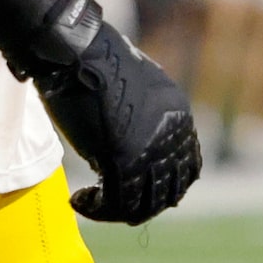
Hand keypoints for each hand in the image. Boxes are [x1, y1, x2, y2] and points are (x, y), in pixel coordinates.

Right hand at [0, 0, 201, 224]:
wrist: (75, 52)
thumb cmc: (96, 66)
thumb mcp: (136, 94)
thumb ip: (145, 124)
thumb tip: (137, 154)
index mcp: (180, 118)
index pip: (187, 171)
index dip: (160, 189)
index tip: (134, 192)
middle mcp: (172, 136)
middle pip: (167, 193)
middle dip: (138, 205)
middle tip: (110, 204)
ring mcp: (150, 148)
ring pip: (141, 203)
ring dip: (115, 210)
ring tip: (91, 202)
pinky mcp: (122, 158)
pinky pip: (116, 203)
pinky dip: (97, 209)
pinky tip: (79, 199)